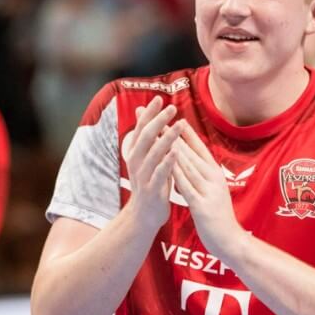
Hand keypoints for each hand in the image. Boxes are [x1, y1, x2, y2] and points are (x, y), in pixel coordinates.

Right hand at [124, 96, 184, 228]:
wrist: (144, 215)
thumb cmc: (150, 183)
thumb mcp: (145, 159)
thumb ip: (147, 138)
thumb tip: (144, 114)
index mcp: (135, 153)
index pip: (141, 129)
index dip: (149, 114)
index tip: (158, 98)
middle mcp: (136, 162)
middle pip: (146, 137)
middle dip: (158, 120)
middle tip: (171, 107)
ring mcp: (143, 176)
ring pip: (153, 153)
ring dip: (166, 137)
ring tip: (178, 124)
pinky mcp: (152, 189)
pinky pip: (160, 173)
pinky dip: (168, 161)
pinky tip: (177, 151)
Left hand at [171, 123, 245, 257]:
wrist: (230, 241)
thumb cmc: (219, 217)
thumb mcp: (213, 191)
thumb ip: (203, 176)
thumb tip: (192, 163)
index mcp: (215, 173)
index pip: (198, 147)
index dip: (184, 131)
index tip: (171, 116)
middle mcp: (213, 177)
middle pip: (190, 151)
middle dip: (171, 133)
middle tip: (157, 118)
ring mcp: (208, 190)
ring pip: (188, 165)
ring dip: (172, 147)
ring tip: (158, 133)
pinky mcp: (203, 205)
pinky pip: (187, 186)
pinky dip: (177, 174)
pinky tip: (166, 164)